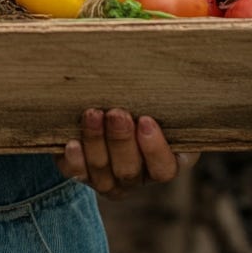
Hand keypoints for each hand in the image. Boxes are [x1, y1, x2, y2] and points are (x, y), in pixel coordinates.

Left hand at [55, 108, 198, 198]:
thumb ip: (166, 98)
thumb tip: (179, 73)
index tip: (146, 120)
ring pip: (102, 170)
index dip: (155, 149)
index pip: (164, 169)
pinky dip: (75, 160)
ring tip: (92, 114)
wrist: (110, 104)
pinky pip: (77, 173)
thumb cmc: (144, 101)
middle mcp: (136, 177)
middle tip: (117, 114)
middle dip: (121, 140)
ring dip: (96, 141)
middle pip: (129, 170)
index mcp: (162, 163)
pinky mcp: (83, 173)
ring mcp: (108, 179)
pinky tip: (72, 143)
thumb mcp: (161, 102)